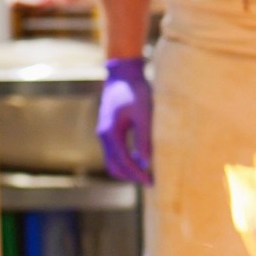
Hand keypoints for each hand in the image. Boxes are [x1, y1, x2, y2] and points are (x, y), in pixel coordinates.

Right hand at [96, 57, 152, 184]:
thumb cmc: (135, 91)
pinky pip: (114, 152)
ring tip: (147, 173)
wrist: (122, 73)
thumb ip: (143, 138)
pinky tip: (141, 159)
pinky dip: (125, 160)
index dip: (138, 174)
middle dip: (131, 176)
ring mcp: (103, 133)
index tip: (152, 183)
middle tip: (150, 182)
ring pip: (113, 161)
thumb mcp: (143, 114)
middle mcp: (103, 135)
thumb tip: (145, 162)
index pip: (124, 162)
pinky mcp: (108, 130)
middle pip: (114, 167)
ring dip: (128, 169)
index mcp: (110, 133)